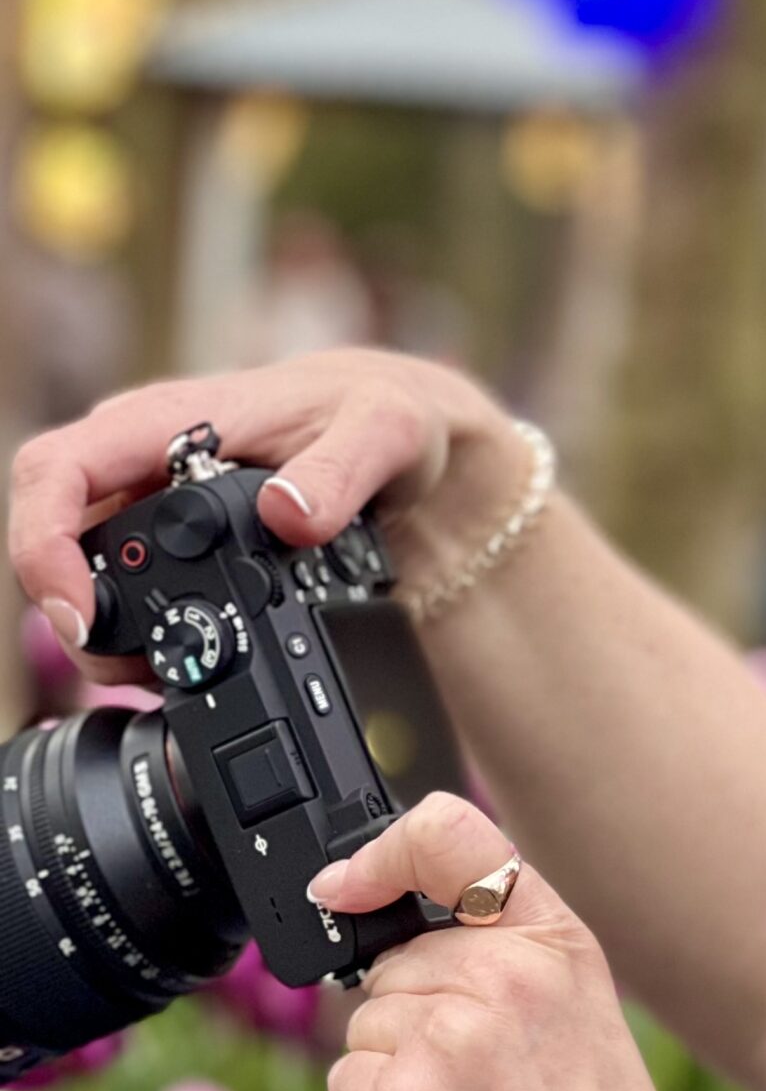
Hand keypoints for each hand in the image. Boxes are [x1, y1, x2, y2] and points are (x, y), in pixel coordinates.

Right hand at [7, 349, 524, 682]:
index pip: (58, 469)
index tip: (80, 611)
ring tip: (166, 678)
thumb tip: (287, 513)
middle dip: (79, 615)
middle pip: (59, 539)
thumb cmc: (378, 412)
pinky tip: (183, 667)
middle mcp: (142, 460)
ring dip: (112, 636)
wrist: (395, 431)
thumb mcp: (383, 431)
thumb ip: (342, 471)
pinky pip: (132, 590)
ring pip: (90, 575)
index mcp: (166, 421)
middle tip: (134, 672)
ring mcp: (152, 502)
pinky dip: (147, 636)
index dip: (45, 543)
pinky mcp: (173, 539)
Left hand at [315, 791, 705, 1090]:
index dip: (380, 853)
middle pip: (394, 958)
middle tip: (479, 1081)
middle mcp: (504, 971)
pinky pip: (347, 1078)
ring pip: (366, 1021)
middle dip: (413, 1014)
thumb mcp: (582, 1017)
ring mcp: (449, 1031)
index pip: (446, 833)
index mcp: (557, 942)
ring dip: (395, 1070)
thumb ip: (508, 958)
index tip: (347, 884)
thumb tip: (402, 938)